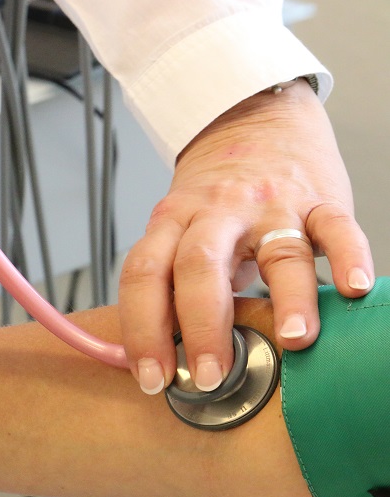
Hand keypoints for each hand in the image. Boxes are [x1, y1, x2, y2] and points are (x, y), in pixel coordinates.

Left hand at [120, 79, 372, 393]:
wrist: (252, 118)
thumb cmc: (212, 193)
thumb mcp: (177, 226)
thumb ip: (171, 281)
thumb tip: (163, 355)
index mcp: (171, 221)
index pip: (144, 275)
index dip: (142, 330)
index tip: (151, 378)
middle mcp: (216, 212)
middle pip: (198, 266)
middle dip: (201, 327)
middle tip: (208, 377)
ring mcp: (269, 205)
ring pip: (277, 250)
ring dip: (287, 298)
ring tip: (292, 341)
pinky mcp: (318, 199)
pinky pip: (336, 227)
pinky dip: (348, 257)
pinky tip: (353, 289)